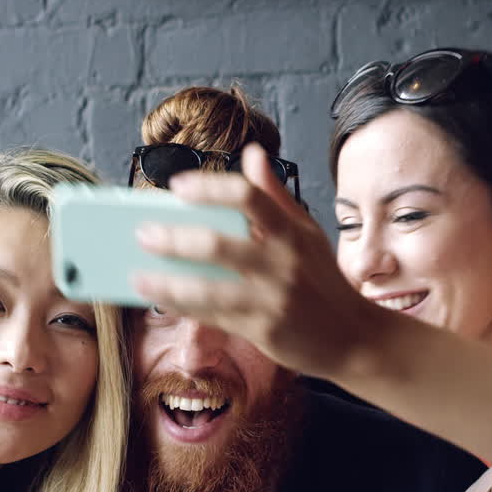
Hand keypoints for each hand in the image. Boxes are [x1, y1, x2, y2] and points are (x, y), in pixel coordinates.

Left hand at [132, 144, 378, 377]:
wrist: (354, 338)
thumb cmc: (323, 281)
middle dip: (174, 238)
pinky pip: (213, 316)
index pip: (250, 197)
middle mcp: (283, 263)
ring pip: (209, 288)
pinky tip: (160, 296)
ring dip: (167, 281)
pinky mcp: (264, 330)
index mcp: (292, 233)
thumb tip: (252, 153)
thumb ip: (275, 196)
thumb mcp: (306, 233)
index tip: (178, 186)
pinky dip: (183, 305)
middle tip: (142, 232)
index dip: (210, 188)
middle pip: (219, 244)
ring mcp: (272, 299)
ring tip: (137, 274)